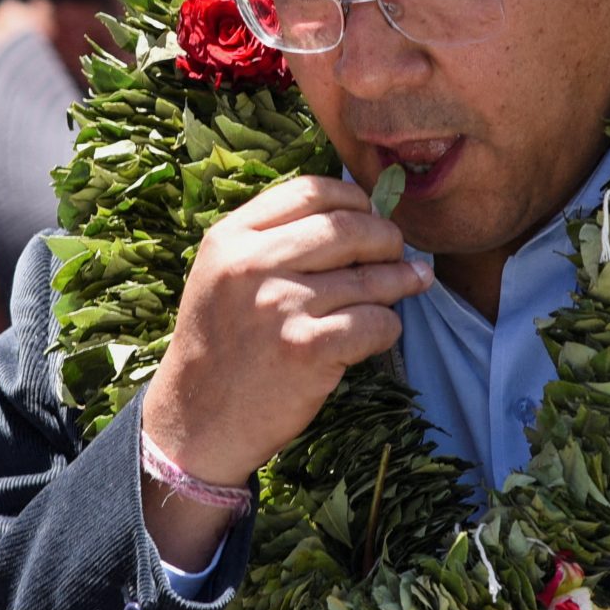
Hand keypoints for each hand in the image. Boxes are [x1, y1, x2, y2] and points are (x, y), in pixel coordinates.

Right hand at [142, 175, 431, 488]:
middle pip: (348, 227)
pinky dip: (389, 326)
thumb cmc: (221, 344)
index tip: (371, 213)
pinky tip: (380, 331)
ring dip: (401, 280)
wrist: (197, 419)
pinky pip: (375, 323)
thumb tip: (357, 214)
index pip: (310, 190)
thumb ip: (272, 240)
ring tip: (412, 282)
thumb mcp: (222, 275)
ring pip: (370, 277)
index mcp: (230, 238)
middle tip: (398, 252)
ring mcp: (280, 306)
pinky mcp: (307, 349)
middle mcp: (252, 265)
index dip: (354, 198)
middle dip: (387, 237)